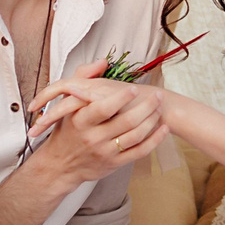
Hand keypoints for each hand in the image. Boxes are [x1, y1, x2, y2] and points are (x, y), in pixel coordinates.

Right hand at [25, 66, 165, 187]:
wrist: (61, 164)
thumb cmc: (67, 128)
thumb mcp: (66, 102)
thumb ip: (82, 78)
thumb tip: (102, 61)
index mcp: (81, 121)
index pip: (104, 108)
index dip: (121, 98)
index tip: (134, 89)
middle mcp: (93, 138)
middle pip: (126, 121)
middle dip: (146, 107)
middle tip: (158, 96)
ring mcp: (105, 152)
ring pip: (136, 136)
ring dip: (152, 120)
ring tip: (159, 108)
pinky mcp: (115, 163)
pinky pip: (140, 152)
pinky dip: (155, 140)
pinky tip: (163, 129)